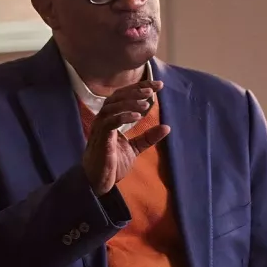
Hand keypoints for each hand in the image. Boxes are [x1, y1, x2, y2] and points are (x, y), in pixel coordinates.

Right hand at [82, 80, 169, 195]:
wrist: (99, 181)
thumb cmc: (112, 163)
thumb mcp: (134, 148)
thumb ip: (148, 137)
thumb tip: (167, 127)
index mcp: (111, 118)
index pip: (125, 96)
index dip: (140, 88)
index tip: (158, 85)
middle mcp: (104, 119)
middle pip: (117, 96)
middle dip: (136, 90)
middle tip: (152, 90)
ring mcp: (100, 128)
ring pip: (112, 106)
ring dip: (130, 102)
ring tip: (146, 104)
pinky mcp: (101, 138)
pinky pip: (109, 122)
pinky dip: (123, 116)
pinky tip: (137, 116)